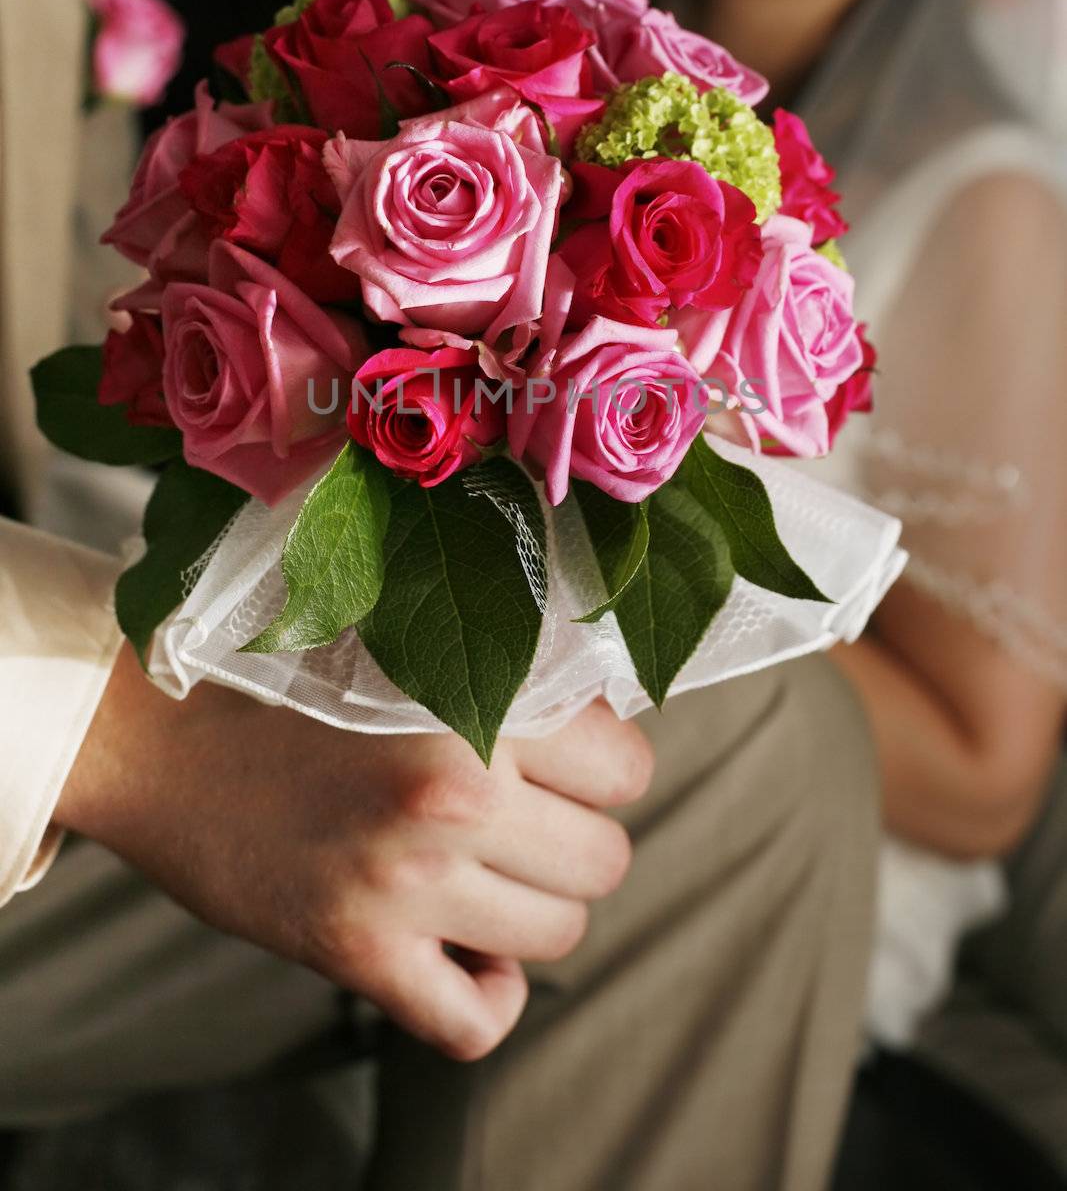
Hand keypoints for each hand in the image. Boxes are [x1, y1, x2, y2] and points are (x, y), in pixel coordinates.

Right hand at [56, 642, 653, 1059]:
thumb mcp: (405, 641)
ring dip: (532, 907)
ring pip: (559, 932)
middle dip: (573, 839)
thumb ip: (504, 671)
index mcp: (474, 702)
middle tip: (522, 816)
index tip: (561, 762)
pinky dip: (489, 997)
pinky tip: (467, 952)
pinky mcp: (355, 954)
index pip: (626, 768)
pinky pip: (476, 1021)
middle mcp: (451, 798)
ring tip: (481, 870)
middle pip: (604, 858)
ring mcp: (405, 886)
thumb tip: (606, 718)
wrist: (152, 728)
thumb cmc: (280, 671)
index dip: (600, 766)